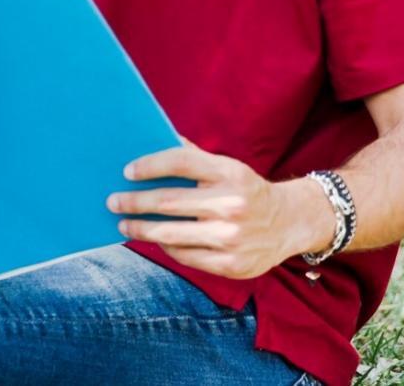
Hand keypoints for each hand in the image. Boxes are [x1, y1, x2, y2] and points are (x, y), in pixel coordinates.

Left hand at [108, 142, 330, 279]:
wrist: (291, 222)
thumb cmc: (245, 189)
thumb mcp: (226, 167)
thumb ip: (192, 156)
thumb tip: (150, 138)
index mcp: (229, 173)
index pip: (181, 162)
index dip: (150, 165)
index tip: (126, 172)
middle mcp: (232, 204)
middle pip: (169, 201)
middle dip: (134, 202)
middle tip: (112, 201)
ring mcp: (232, 237)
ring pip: (172, 234)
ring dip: (141, 229)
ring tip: (123, 224)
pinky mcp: (232, 264)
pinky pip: (186, 256)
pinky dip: (166, 247)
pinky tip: (155, 240)